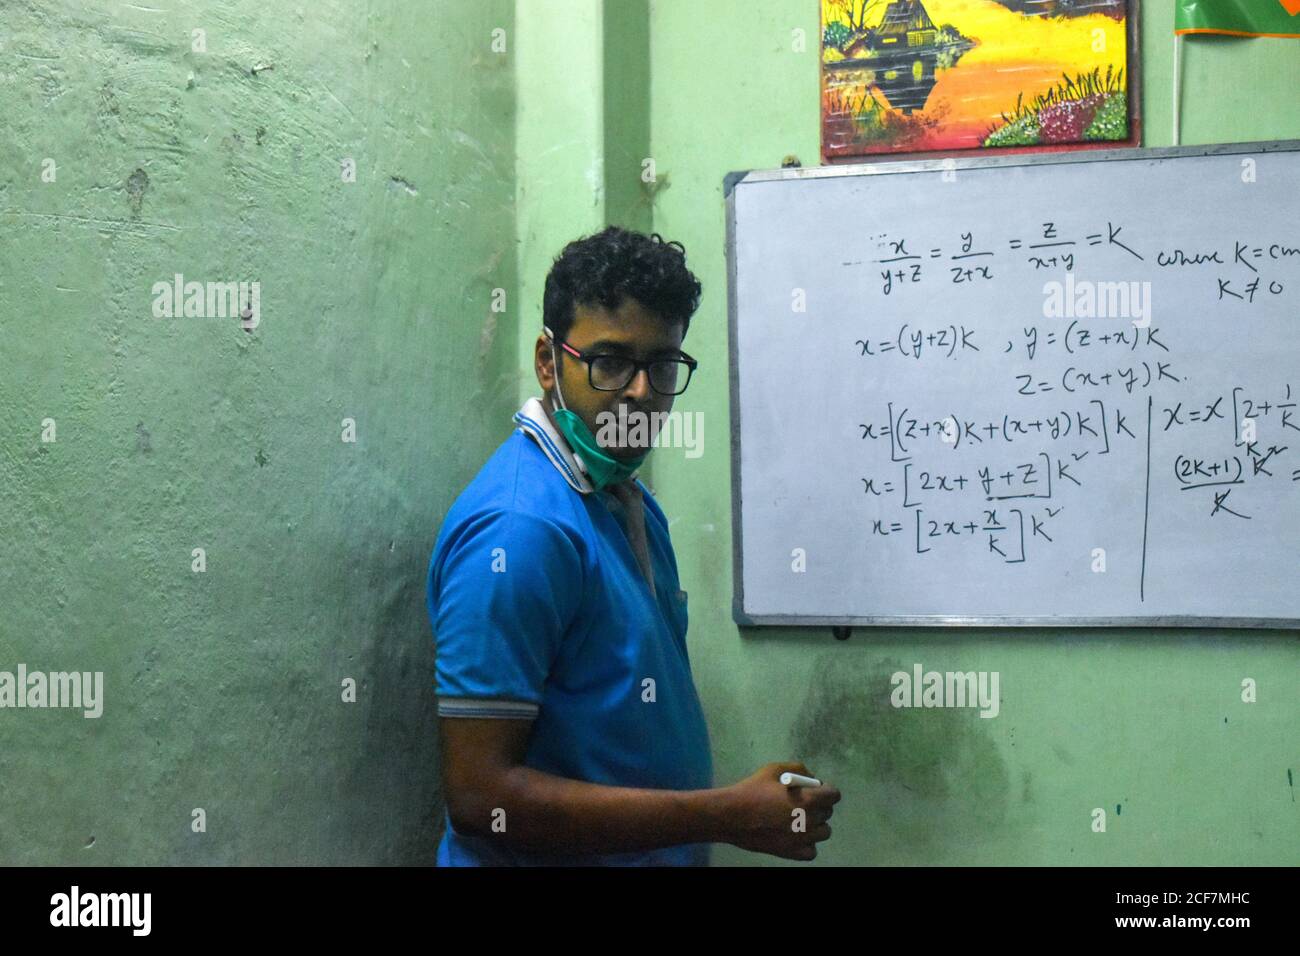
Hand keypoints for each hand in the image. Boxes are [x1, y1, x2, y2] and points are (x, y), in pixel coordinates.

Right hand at [720, 762, 840, 860]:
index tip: (817, 790)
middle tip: (803, 802)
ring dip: (816, 824)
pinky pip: (812, 851)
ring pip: (824, 832)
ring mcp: (802, 839)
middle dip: (819, 805)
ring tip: (800, 820)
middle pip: (828, 812)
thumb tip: (812, 779)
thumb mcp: (773, 769)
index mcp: (808, 799)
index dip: (827, 790)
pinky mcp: (792, 853)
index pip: (834, 795)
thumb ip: (798, 769)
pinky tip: (796, 836)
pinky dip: (808, 843)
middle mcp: (809, 820)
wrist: (732, 815)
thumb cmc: (752, 790)